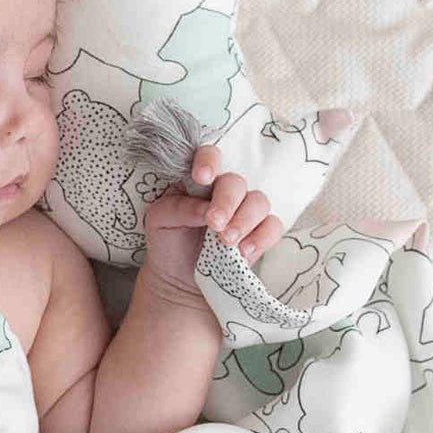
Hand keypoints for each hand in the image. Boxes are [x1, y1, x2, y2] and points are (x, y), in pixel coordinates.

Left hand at [141, 141, 283, 301]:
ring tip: (227, 242)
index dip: (208, 161)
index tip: (202, 177)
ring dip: (244, 221)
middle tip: (214, 224)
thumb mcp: (160, 221)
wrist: (178, 276)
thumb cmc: (168, 240)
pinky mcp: (259, 232)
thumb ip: (178, 208)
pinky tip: (244, 252)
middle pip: (236, 183)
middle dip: (227, 202)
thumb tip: (205, 208)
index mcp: (198, 181)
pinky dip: (261, 238)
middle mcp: (224, 191)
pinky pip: (272, 226)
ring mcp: (244, 210)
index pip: (209, 156)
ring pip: (258, 202)